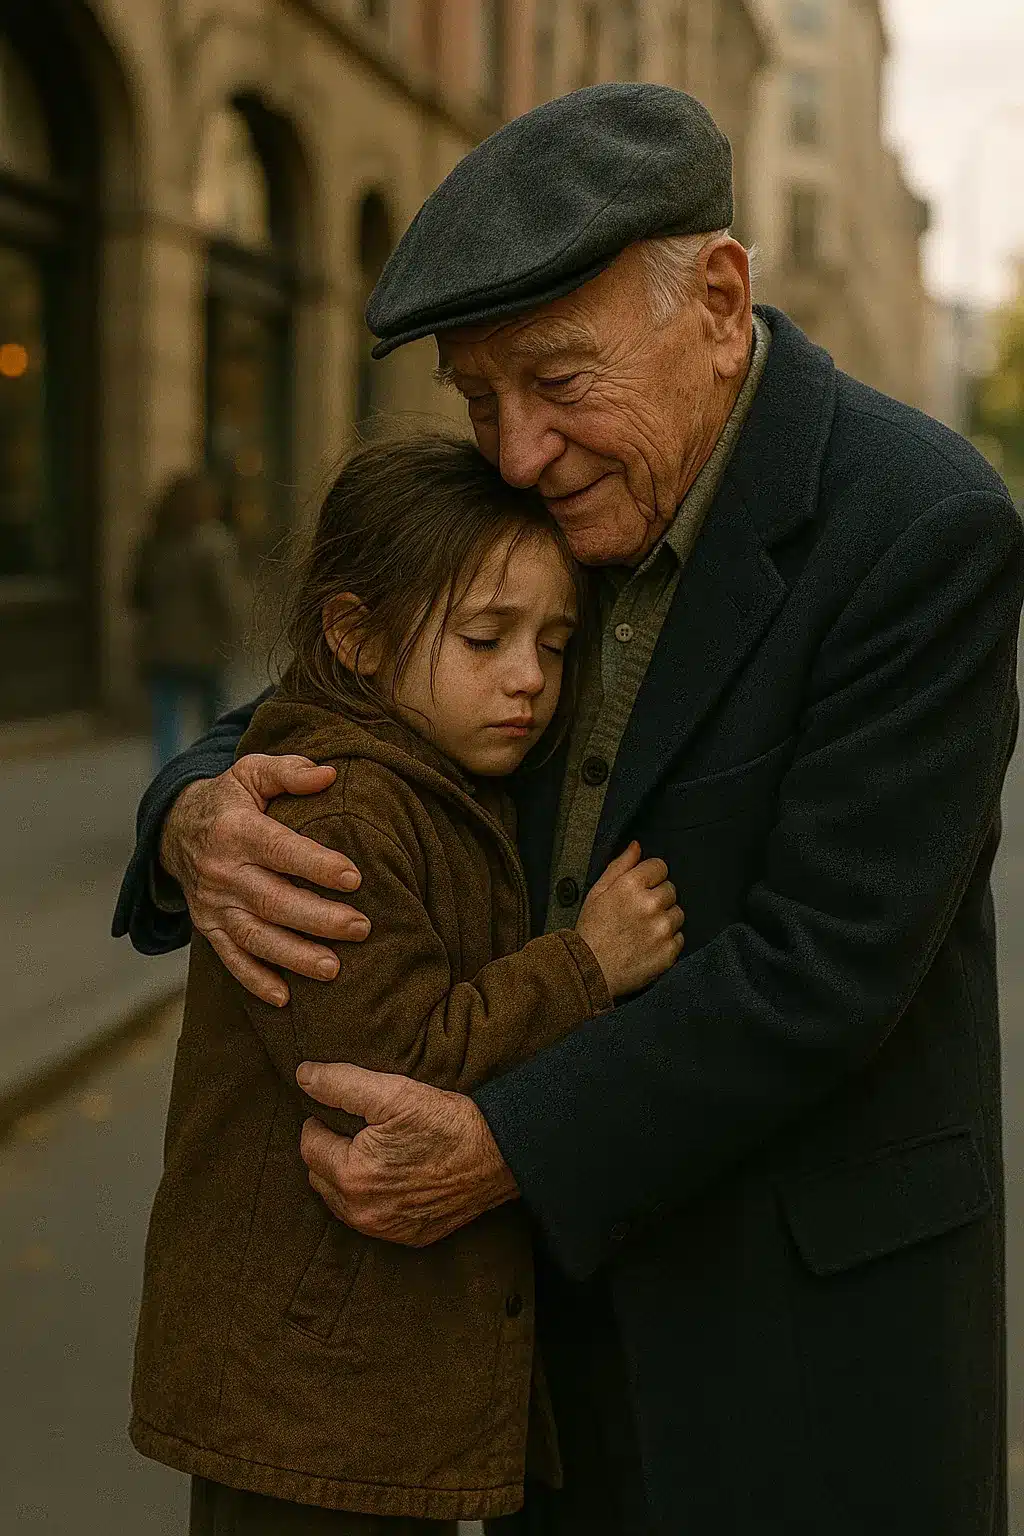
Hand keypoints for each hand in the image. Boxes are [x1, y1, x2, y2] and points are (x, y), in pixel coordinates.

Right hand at [160, 754, 369, 1006]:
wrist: (175, 829)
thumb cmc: (230, 800)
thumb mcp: (251, 773)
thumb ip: (289, 772)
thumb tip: (329, 774)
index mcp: (235, 830)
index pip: (279, 850)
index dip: (316, 865)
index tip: (354, 877)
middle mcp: (222, 871)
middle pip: (272, 900)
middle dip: (317, 918)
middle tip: (361, 928)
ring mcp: (214, 905)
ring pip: (254, 936)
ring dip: (294, 956)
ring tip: (333, 969)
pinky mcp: (209, 928)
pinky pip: (230, 959)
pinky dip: (255, 982)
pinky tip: (285, 999)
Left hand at [297, 1061, 519, 1245]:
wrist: (498, 1154)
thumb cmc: (445, 1122)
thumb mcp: (392, 1092)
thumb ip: (340, 1084)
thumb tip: (303, 1077)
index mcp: (352, 1177)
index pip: (309, 1147)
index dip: (320, 1122)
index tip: (339, 1110)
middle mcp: (364, 1213)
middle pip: (320, 1178)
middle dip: (330, 1152)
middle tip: (355, 1129)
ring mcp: (386, 1229)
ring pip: (342, 1202)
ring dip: (346, 1177)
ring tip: (370, 1151)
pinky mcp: (408, 1236)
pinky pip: (372, 1218)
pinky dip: (371, 1198)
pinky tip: (391, 1176)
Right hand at [576, 840, 684, 997]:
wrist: (589, 970)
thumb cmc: (591, 929)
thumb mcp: (597, 892)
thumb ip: (619, 866)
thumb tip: (637, 846)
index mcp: (630, 886)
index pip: (660, 867)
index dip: (651, 877)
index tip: (642, 889)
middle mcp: (650, 905)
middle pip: (671, 890)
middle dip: (658, 898)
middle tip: (640, 913)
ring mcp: (661, 929)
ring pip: (678, 913)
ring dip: (665, 919)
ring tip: (644, 930)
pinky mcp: (669, 952)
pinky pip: (680, 938)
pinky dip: (668, 941)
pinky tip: (649, 945)